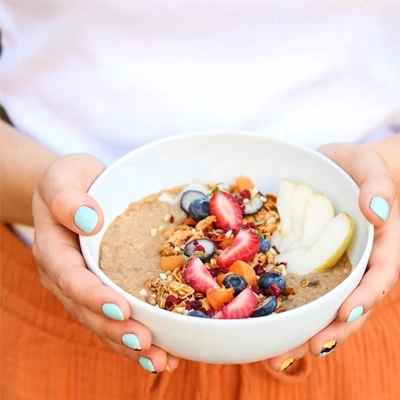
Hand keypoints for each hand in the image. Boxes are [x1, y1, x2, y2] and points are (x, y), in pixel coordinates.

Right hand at [32, 154, 179, 372]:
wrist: (75, 192)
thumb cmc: (70, 182)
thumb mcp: (63, 179)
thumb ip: (67, 198)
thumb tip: (90, 221)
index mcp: (54, 250)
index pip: (71, 278)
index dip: (93, 296)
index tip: (120, 308)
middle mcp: (67, 276)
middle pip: (88, 311)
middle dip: (116, 331)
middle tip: (146, 344)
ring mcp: (84, 287)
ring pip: (102, 322)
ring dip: (129, 344)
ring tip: (160, 360)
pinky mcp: (103, 289)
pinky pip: (116, 316)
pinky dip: (136, 335)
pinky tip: (163, 352)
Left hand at [266, 143, 399, 371]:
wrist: (337, 167)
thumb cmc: (358, 166)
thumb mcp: (370, 166)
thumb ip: (378, 183)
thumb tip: (378, 211)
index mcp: (380, 246)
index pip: (380, 278)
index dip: (365, 299)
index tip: (343, 313)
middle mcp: (357, 263)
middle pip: (351, 303)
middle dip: (333, 329)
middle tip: (307, 348)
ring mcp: (332, 266)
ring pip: (323, 305)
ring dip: (305, 331)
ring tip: (279, 356)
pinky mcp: (308, 262)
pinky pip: (300, 288)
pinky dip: (286, 309)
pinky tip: (265, 326)